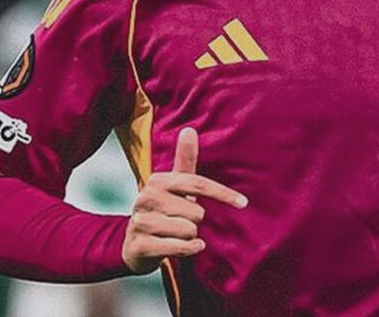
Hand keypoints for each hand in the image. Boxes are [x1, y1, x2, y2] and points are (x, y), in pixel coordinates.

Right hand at [121, 127, 247, 272]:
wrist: (135, 246)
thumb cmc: (163, 211)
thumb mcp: (175, 187)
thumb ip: (184, 160)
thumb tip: (189, 130)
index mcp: (157, 180)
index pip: (198, 184)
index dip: (223, 194)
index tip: (243, 203)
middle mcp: (146, 198)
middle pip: (196, 212)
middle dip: (196, 221)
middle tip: (183, 222)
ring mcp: (140, 222)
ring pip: (189, 230)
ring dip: (190, 237)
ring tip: (177, 235)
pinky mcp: (140, 245)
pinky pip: (179, 247)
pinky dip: (188, 249)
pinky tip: (185, 247)